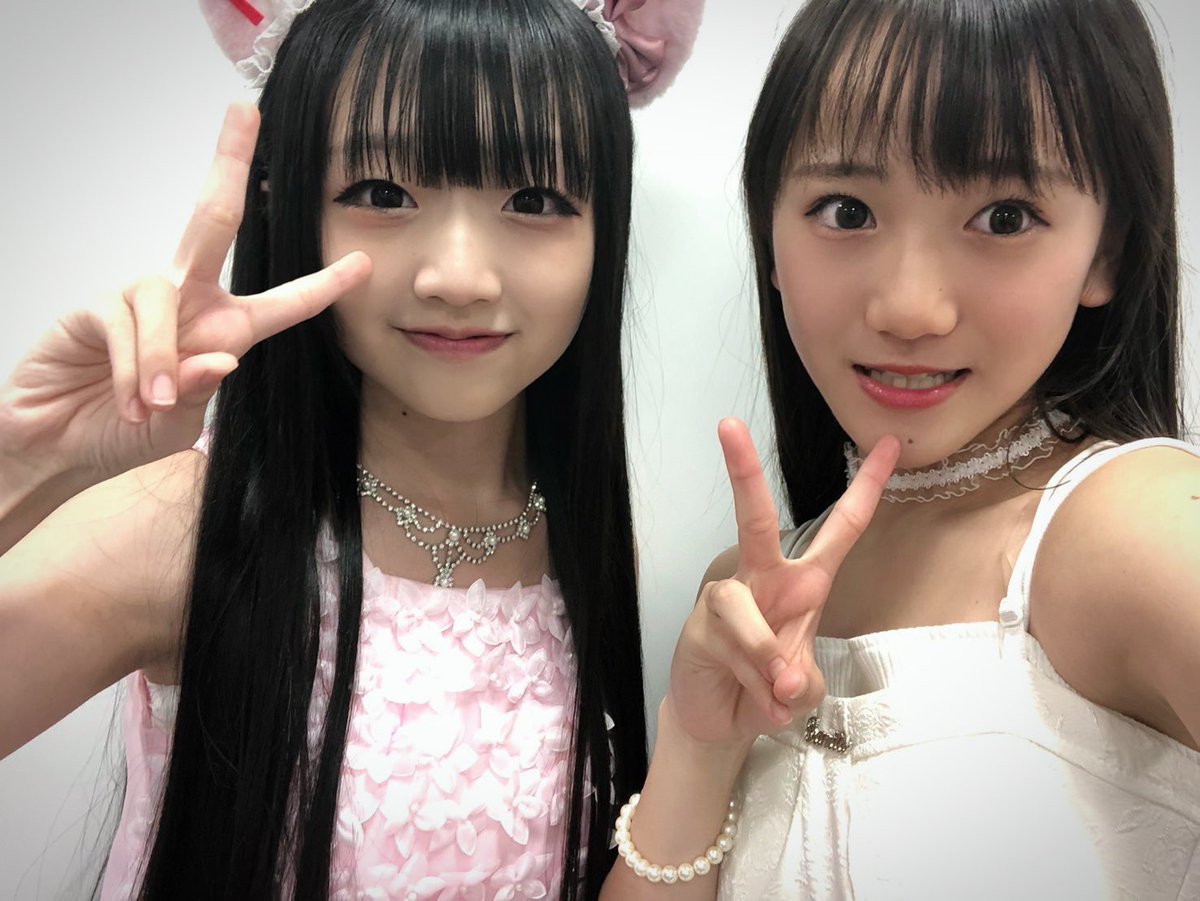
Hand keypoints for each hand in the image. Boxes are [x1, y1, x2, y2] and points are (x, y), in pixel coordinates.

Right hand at [0, 102, 370, 484]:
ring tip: (152, 404)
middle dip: (228, 163)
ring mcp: (138, 297)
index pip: (283, 304)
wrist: (58, 445)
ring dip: (162, 359)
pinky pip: (125, 324)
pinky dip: (133, 367)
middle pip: (212, 219)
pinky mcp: (94, 307)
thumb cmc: (123, 430)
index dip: (324, 285)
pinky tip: (129, 398)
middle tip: (246, 111)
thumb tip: (221, 355)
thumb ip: (202, 391)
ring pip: (164, 299)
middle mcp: (186, 300)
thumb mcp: (180, 423)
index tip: (365, 262)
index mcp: (223, 328)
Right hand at [667, 418, 899, 745]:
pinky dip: (754, 682)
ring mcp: (727, 601)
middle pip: (754, 520)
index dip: (866, 487)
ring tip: (777, 693)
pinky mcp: (699, 628)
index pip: (842, 528)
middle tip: (727, 425)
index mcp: (804, 583)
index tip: (888, 444)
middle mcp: (764, 580)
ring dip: (768, 659)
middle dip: (744, 473)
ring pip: (747, 610)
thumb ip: (805, 680)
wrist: (720, 722)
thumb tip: (785, 676)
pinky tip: (759, 701)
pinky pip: (734, 649)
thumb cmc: (770, 688)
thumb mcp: (804, 687)